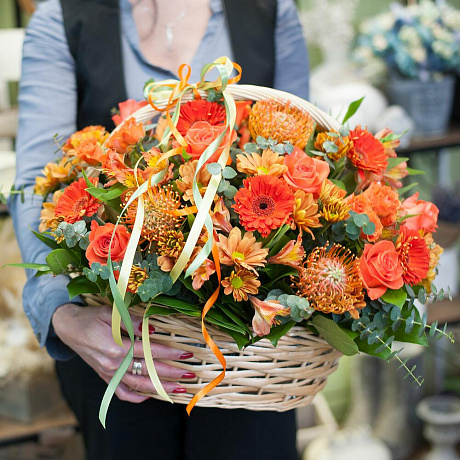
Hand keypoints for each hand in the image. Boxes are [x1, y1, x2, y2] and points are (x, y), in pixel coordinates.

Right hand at [52, 304, 194, 402]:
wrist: (67, 328)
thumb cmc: (91, 317)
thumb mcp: (111, 313)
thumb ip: (132, 322)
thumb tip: (152, 329)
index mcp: (116, 347)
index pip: (149, 352)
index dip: (169, 353)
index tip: (185, 354)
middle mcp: (113, 364)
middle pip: (148, 372)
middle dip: (171, 375)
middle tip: (190, 375)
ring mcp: (108, 373)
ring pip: (138, 386)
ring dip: (160, 389)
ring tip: (179, 390)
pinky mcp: (105, 377)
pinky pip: (122, 392)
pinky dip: (137, 396)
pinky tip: (151, 395)